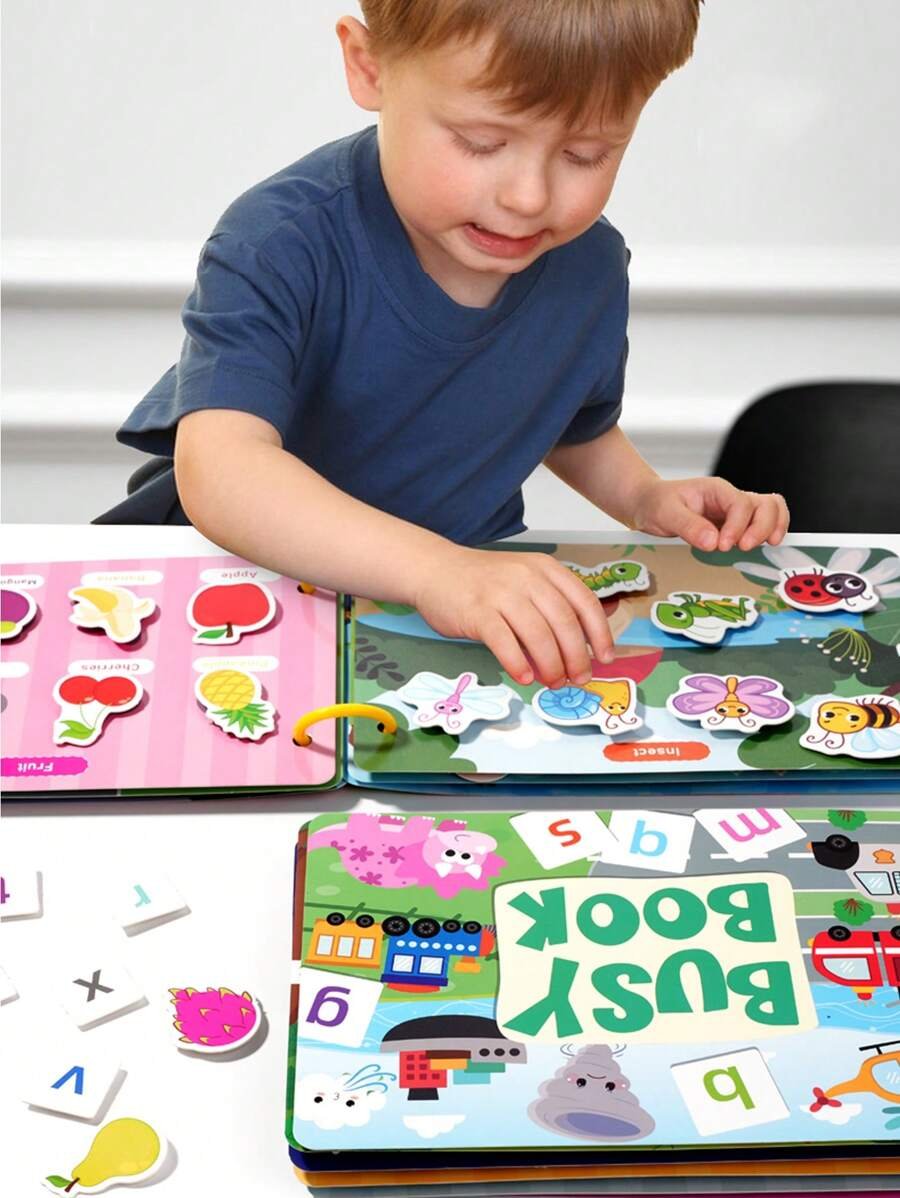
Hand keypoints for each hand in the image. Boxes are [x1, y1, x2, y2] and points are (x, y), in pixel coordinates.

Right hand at [412, 546, 614, 686]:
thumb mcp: (524, 579)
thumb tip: (579, 647)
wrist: (436, 570)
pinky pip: (505, 643)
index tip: (605, 658)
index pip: (584, 602)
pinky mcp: (478, 612)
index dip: (599, 633)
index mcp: (546, 569)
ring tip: (553, 682)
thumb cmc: (483, 582)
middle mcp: (527, 577)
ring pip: (538, 636)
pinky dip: (519, 664)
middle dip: (576, 657)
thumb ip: (550, 604)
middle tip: (578, 679)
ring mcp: (502, 593)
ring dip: (551, 666)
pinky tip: (525, 678)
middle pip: (564, 623)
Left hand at [630, 477, 789, 552]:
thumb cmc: (656, 503)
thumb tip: (713, 542)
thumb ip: (689, 526)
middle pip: (767, 504)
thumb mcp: (666, 513)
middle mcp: (730, 498)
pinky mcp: (735, 525)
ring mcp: (735, 512)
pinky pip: (762, 524)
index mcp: (716, 490)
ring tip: (760, 547)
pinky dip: (767, 534)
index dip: (737, 527)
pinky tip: (759, 547)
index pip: (741, 504)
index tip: (723, 545)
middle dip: (762, 528)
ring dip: (772, 529)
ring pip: (772, 510)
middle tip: (743, 547)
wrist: (648, 504)